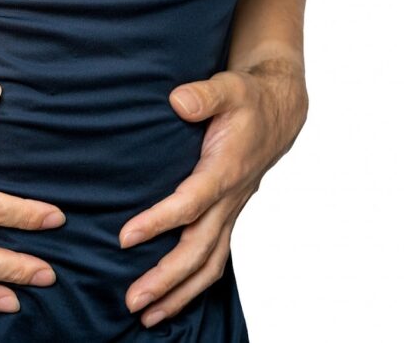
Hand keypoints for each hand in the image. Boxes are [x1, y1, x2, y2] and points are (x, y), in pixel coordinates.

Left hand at [118, 56, 308, 327]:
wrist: (278, 112)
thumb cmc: (248, 100)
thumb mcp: (229, 87)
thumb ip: (204, 94)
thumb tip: (179, 101)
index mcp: (225, 170)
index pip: (190, 204)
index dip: (159, 222)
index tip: (125, 237)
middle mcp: (229, 199)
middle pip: (199, 250)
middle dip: (167, 279)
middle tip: (132, 300)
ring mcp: (230, 212)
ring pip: (209, 264)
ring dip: (180, 293)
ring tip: (148, 315)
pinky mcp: (227, 216)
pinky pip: (213, 258)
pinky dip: (193, 284)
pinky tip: (170, 298)